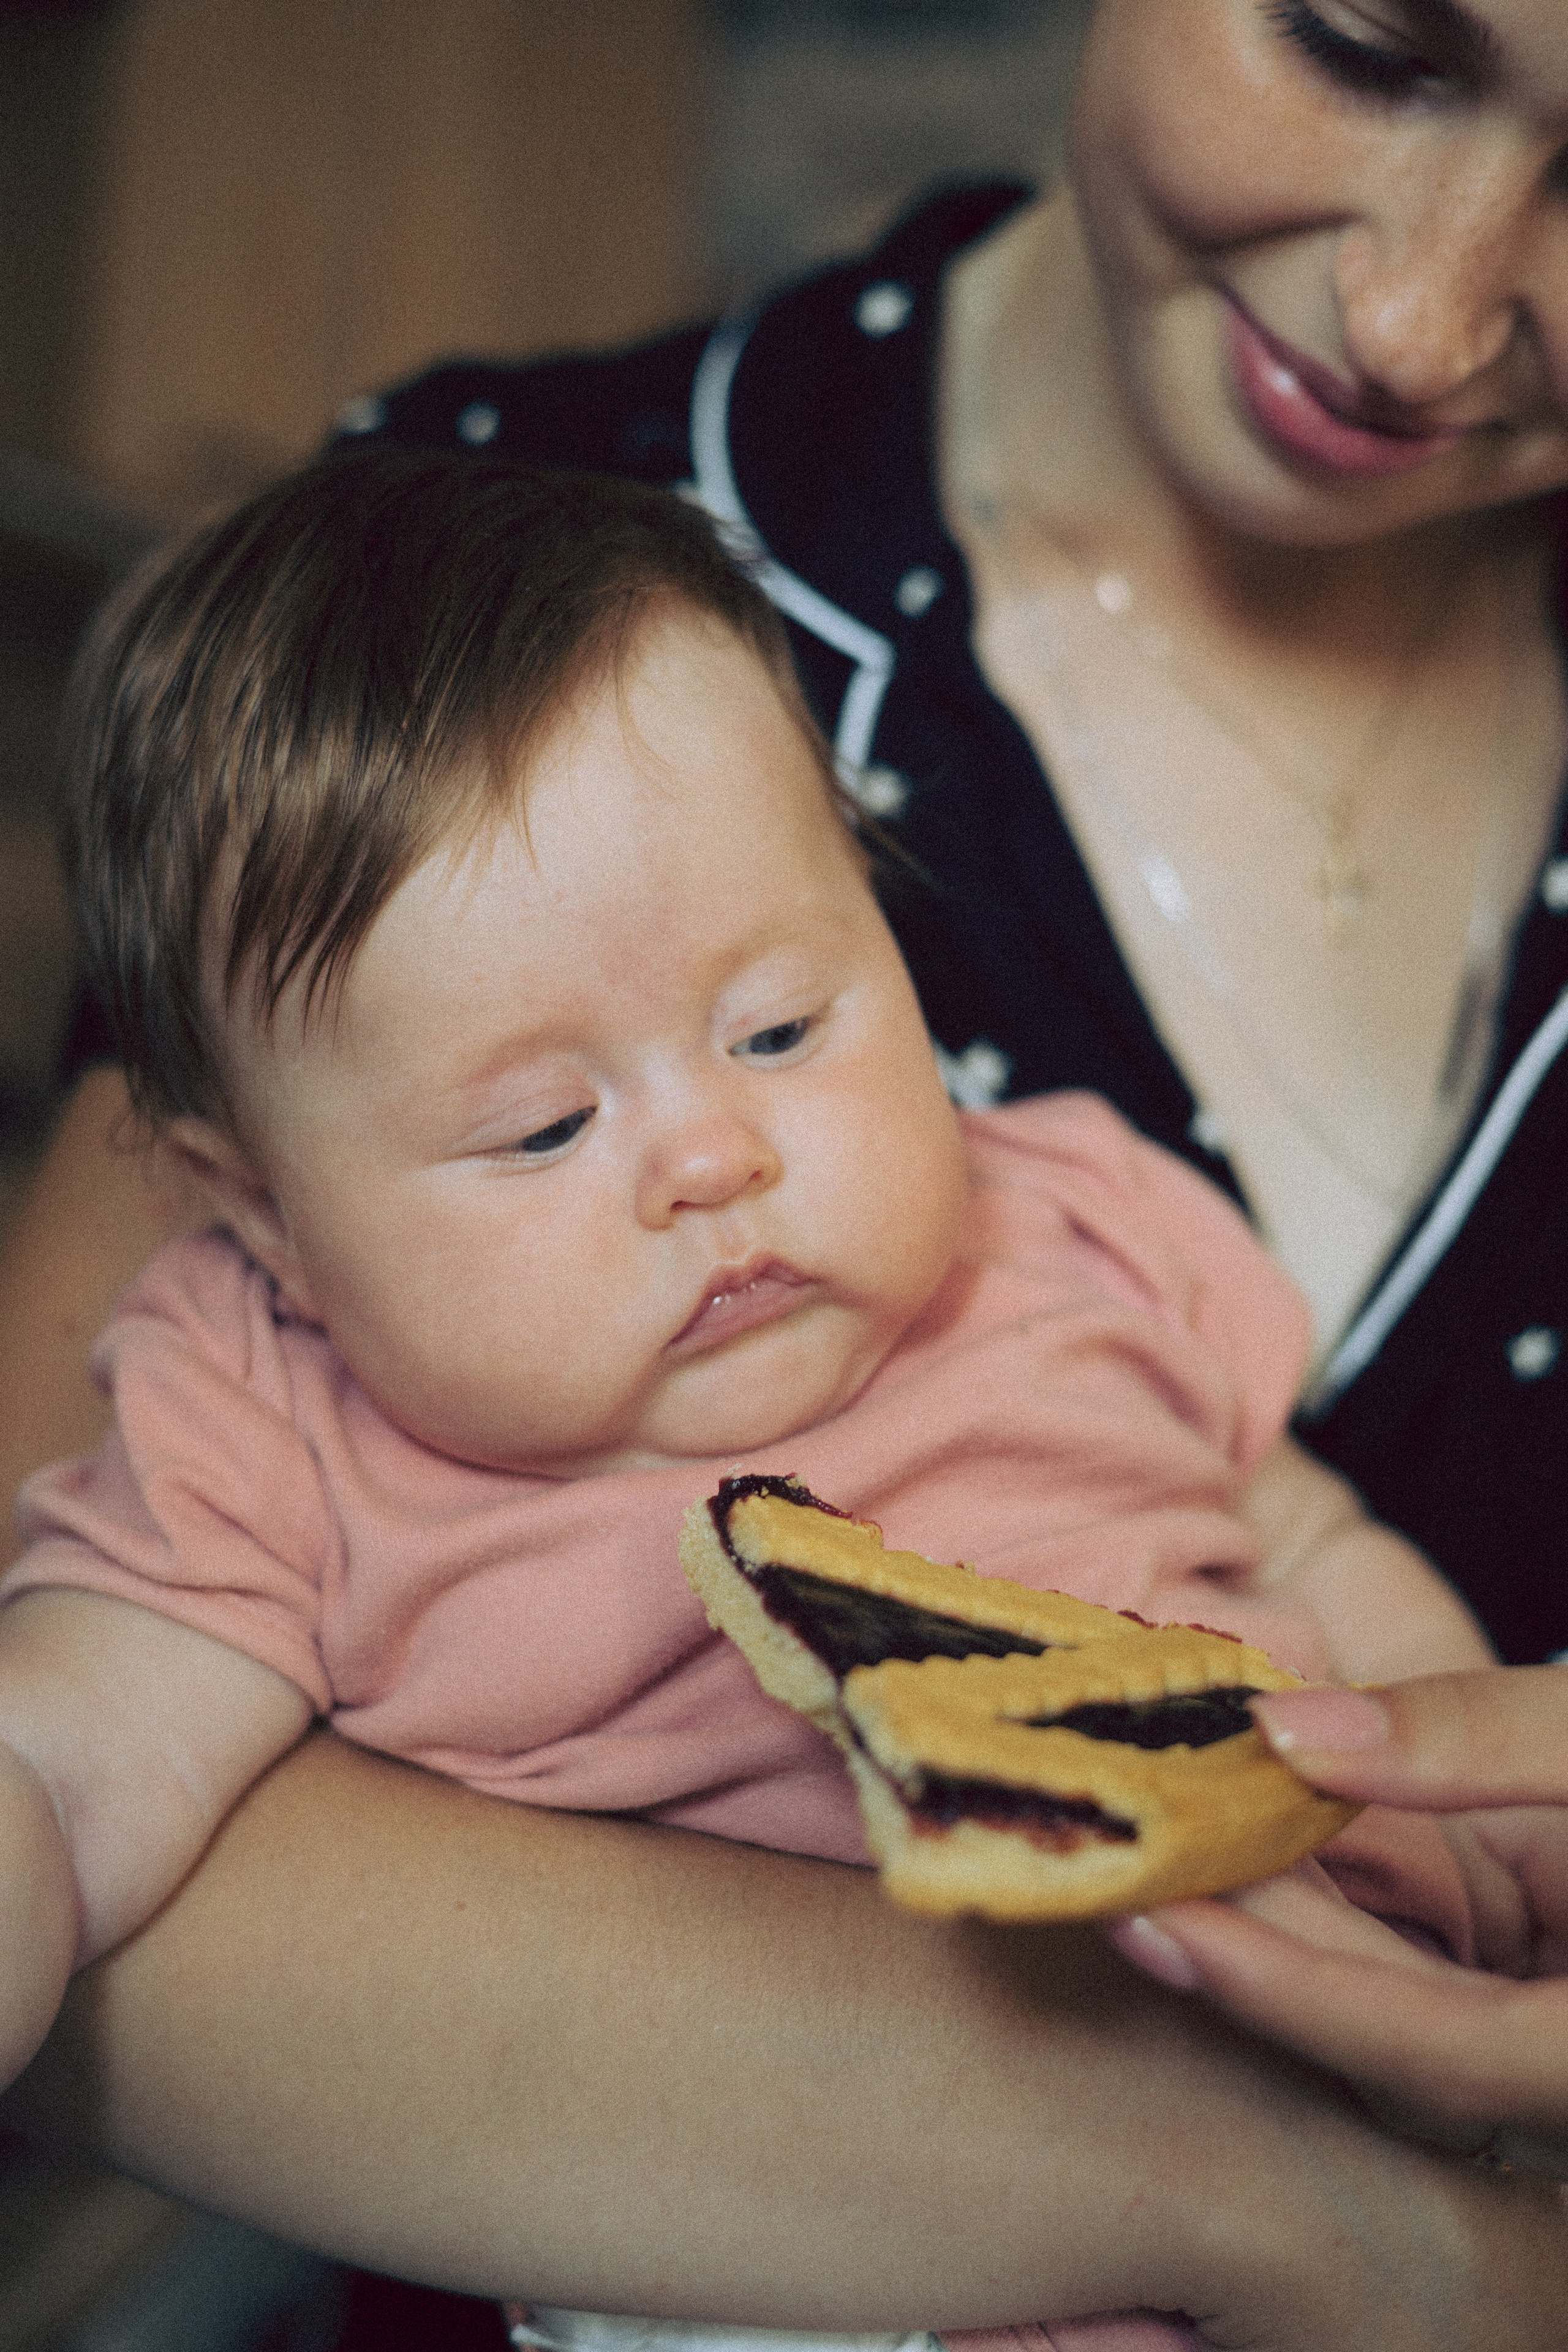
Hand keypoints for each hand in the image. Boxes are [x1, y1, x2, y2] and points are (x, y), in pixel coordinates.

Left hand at [1109, 1668, 1567, 2173]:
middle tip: (1127, 1880)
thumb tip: (1289, 1731)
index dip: (1291, 1994)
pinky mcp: (1565, 2008)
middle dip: (1273, 1961)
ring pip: (1430, 2031)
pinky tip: (1288, 1864)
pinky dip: (1372, 1938)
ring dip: (1312, 1947)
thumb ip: (1481, 1737)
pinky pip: (1459, 1998)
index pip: (1439, 2053)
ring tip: (1181, 1858)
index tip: (1156, 1926)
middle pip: (1416, 2050)